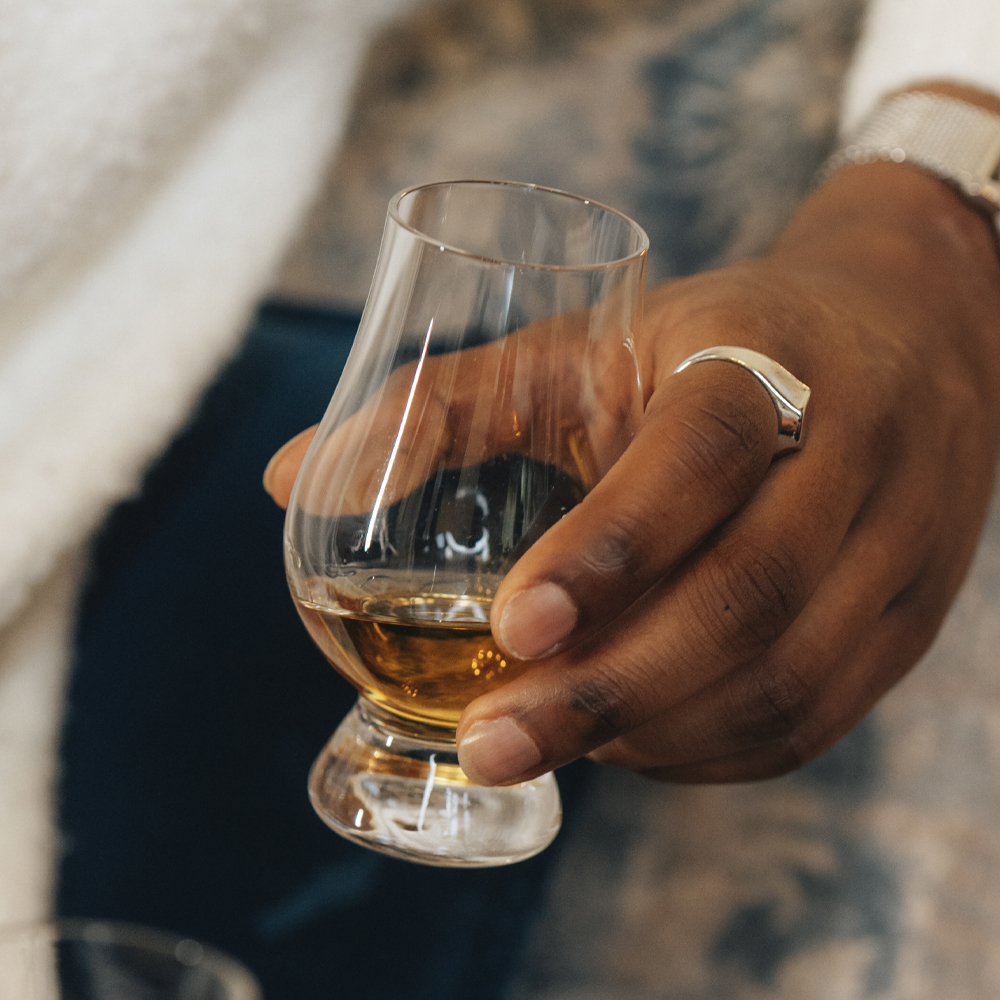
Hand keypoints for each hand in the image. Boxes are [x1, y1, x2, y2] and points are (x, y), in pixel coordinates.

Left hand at [265, 87, 999, 786]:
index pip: (706, 453)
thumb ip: (444, 405)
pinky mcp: (904, 619)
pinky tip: (627, 742)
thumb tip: (288, 478)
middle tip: (491, 741)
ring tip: (542, 742)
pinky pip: (809, 718)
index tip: (514, 624)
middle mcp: (851, 457)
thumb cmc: (712, 343)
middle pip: (750, 596)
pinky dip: (704, 751)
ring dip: (653, 732)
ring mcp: (897, 548)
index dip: (614, 544)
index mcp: (767, 363)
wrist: (905, 337)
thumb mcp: (588, 345)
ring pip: (785, 681)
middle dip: (611, 688)